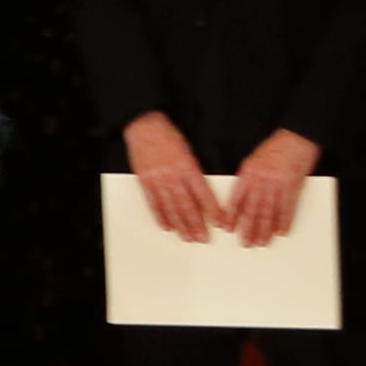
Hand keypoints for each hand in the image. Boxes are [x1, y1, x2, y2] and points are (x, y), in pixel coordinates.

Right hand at [123, 113, 219, 243]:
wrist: (145, 127)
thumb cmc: (169, 138)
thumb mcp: (189, 152)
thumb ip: (195, 174)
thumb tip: (203, 196)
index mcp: (188, 167)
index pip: (203, 194)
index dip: (213, 211)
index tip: (221, 224)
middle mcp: (173, 175)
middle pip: (187, 205)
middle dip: (196, 224)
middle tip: (203, 238)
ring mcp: (158, 179)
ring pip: (170, 207)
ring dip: (180, 224)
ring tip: (187, 237)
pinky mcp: (145, 181)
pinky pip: (153, 202)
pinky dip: (160, 216)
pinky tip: (166, 226)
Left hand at [225, 127, 320, 248]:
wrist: (297, 137)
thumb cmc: (275, 148)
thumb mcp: (253, 160)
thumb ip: (247, 179)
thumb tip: (243, 199)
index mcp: (247, 173)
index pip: (236, 199)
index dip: (231, 216)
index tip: (227, 229)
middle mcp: (260, 179)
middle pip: (252, 208)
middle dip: (248, 228)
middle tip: (245, 242)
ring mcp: (277, 183)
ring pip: (269, 211)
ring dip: (265, 229)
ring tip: (261, 242)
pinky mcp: (293, 186)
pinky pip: (288, 207)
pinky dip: (284, 220)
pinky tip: (281, 231)